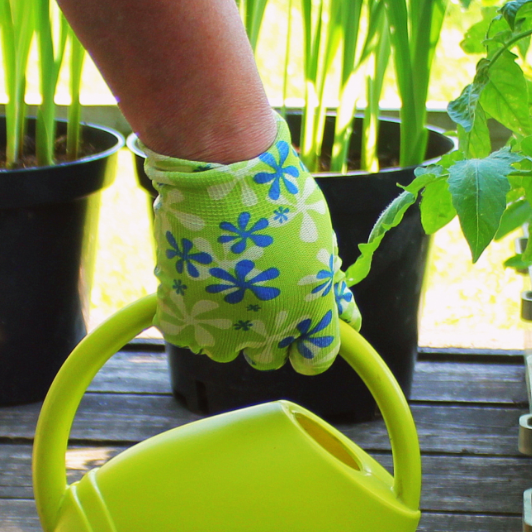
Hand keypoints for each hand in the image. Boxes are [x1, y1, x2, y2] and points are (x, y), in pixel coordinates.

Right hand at [140, 116, 362, 374]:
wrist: (220, 171)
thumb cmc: (277, 198)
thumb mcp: (321, 239)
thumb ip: (331, 287)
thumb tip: (348, 316)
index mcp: (310, 314)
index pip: (316, 360)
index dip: (311, 343)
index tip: (304, 323)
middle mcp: (269, 333)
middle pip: (270, 357)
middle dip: (268, 330)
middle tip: (259, 287)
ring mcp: (222, 330)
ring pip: (228, 349)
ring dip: (227, 324)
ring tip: (225, 279)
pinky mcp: (184, 319)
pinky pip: (191, 335)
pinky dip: (193, 315)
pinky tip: (198, 281)